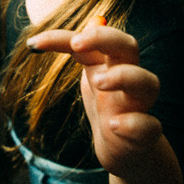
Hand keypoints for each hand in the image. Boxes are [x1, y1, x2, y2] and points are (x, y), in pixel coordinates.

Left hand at [27, 20, 161, 177]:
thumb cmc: (108, 107)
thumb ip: (80, 52)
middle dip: (105, 39)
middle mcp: (129, 79)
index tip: (33, 44)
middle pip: (129, 46)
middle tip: (77, 45)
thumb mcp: (91, 75)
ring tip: (98, 82)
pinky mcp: (146, 134)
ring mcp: (139, 105)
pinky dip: (133, 123)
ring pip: (148, 83)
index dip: (64, 36)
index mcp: (112, 62)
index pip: (96, 38)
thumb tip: (50, 33)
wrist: (127, 150)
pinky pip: (150, 125)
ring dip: (123, 77)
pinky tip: (114, 125)